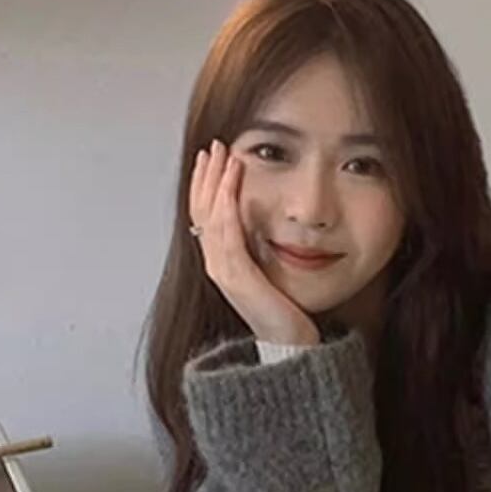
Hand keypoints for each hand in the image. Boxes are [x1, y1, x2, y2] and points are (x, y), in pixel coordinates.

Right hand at [189, 141, 321, 347]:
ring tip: (225, 156)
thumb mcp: (268, 270)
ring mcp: (225, 273)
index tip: (212, 156)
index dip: (204, 184)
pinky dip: (227, 208)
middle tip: (216, 146)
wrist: (290, 344)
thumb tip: (261, 220)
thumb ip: (258, 247)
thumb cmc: (283, 312)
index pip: (203, 215)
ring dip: (217, 184)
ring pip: (211, 219)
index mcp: (221, 263)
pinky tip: (231, 186)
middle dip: (207, 176)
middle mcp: (217, 266)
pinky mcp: (240, 279)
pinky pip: (228, 237)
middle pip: (200, 212)